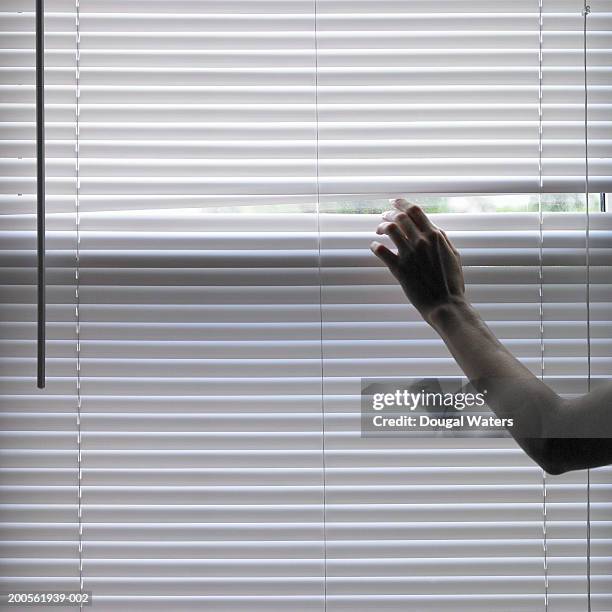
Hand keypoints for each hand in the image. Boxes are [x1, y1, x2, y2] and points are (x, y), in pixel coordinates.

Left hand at [370, 198, 466, 323]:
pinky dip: (375, 246)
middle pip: (400, 217)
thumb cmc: (451, 283)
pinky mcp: (399, 268)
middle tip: (384, 217)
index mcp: (436, 236)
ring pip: (390, 229)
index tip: (393, 202)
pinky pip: (381, 251)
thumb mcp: (453, 255)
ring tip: (379, 230)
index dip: (401, 204)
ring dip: (382, 227)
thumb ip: (441, 240)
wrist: (445, 304)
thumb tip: (432, 228)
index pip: (415, 211)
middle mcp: (422, 241)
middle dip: (389, 214)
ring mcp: (409, 254)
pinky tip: (374, 246)